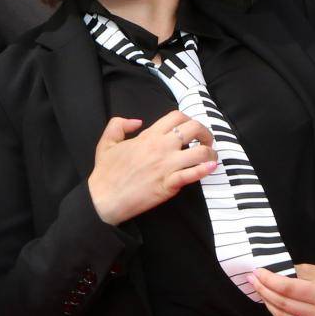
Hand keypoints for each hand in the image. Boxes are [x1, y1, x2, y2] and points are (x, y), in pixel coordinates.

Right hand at [86, 110, 217, 225]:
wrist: (103, 198)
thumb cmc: (106, 172)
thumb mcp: (107, 142)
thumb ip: (119, 124)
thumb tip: (136, 121)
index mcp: (148, 136)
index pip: (177, 117)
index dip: (189, 119)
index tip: (191, 130)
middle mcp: (161, 147)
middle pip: (194, 129)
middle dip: (206, 133)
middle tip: (206, 142)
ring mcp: (166, 166)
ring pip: (200, 152)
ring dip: (210, 153)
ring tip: (211, 158)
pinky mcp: (169, 184)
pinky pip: (193, 174)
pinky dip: (205, 170)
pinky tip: (211, 168)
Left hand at [249, 263, 314, 315]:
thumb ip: (293, 272)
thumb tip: (268, 271)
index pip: (286, 288)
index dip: (268, 280)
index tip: (257, 272)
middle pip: (282, 304)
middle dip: (264, 290)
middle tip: (254, 281)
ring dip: (268, 304)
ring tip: (262, 292)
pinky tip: (273, 307)